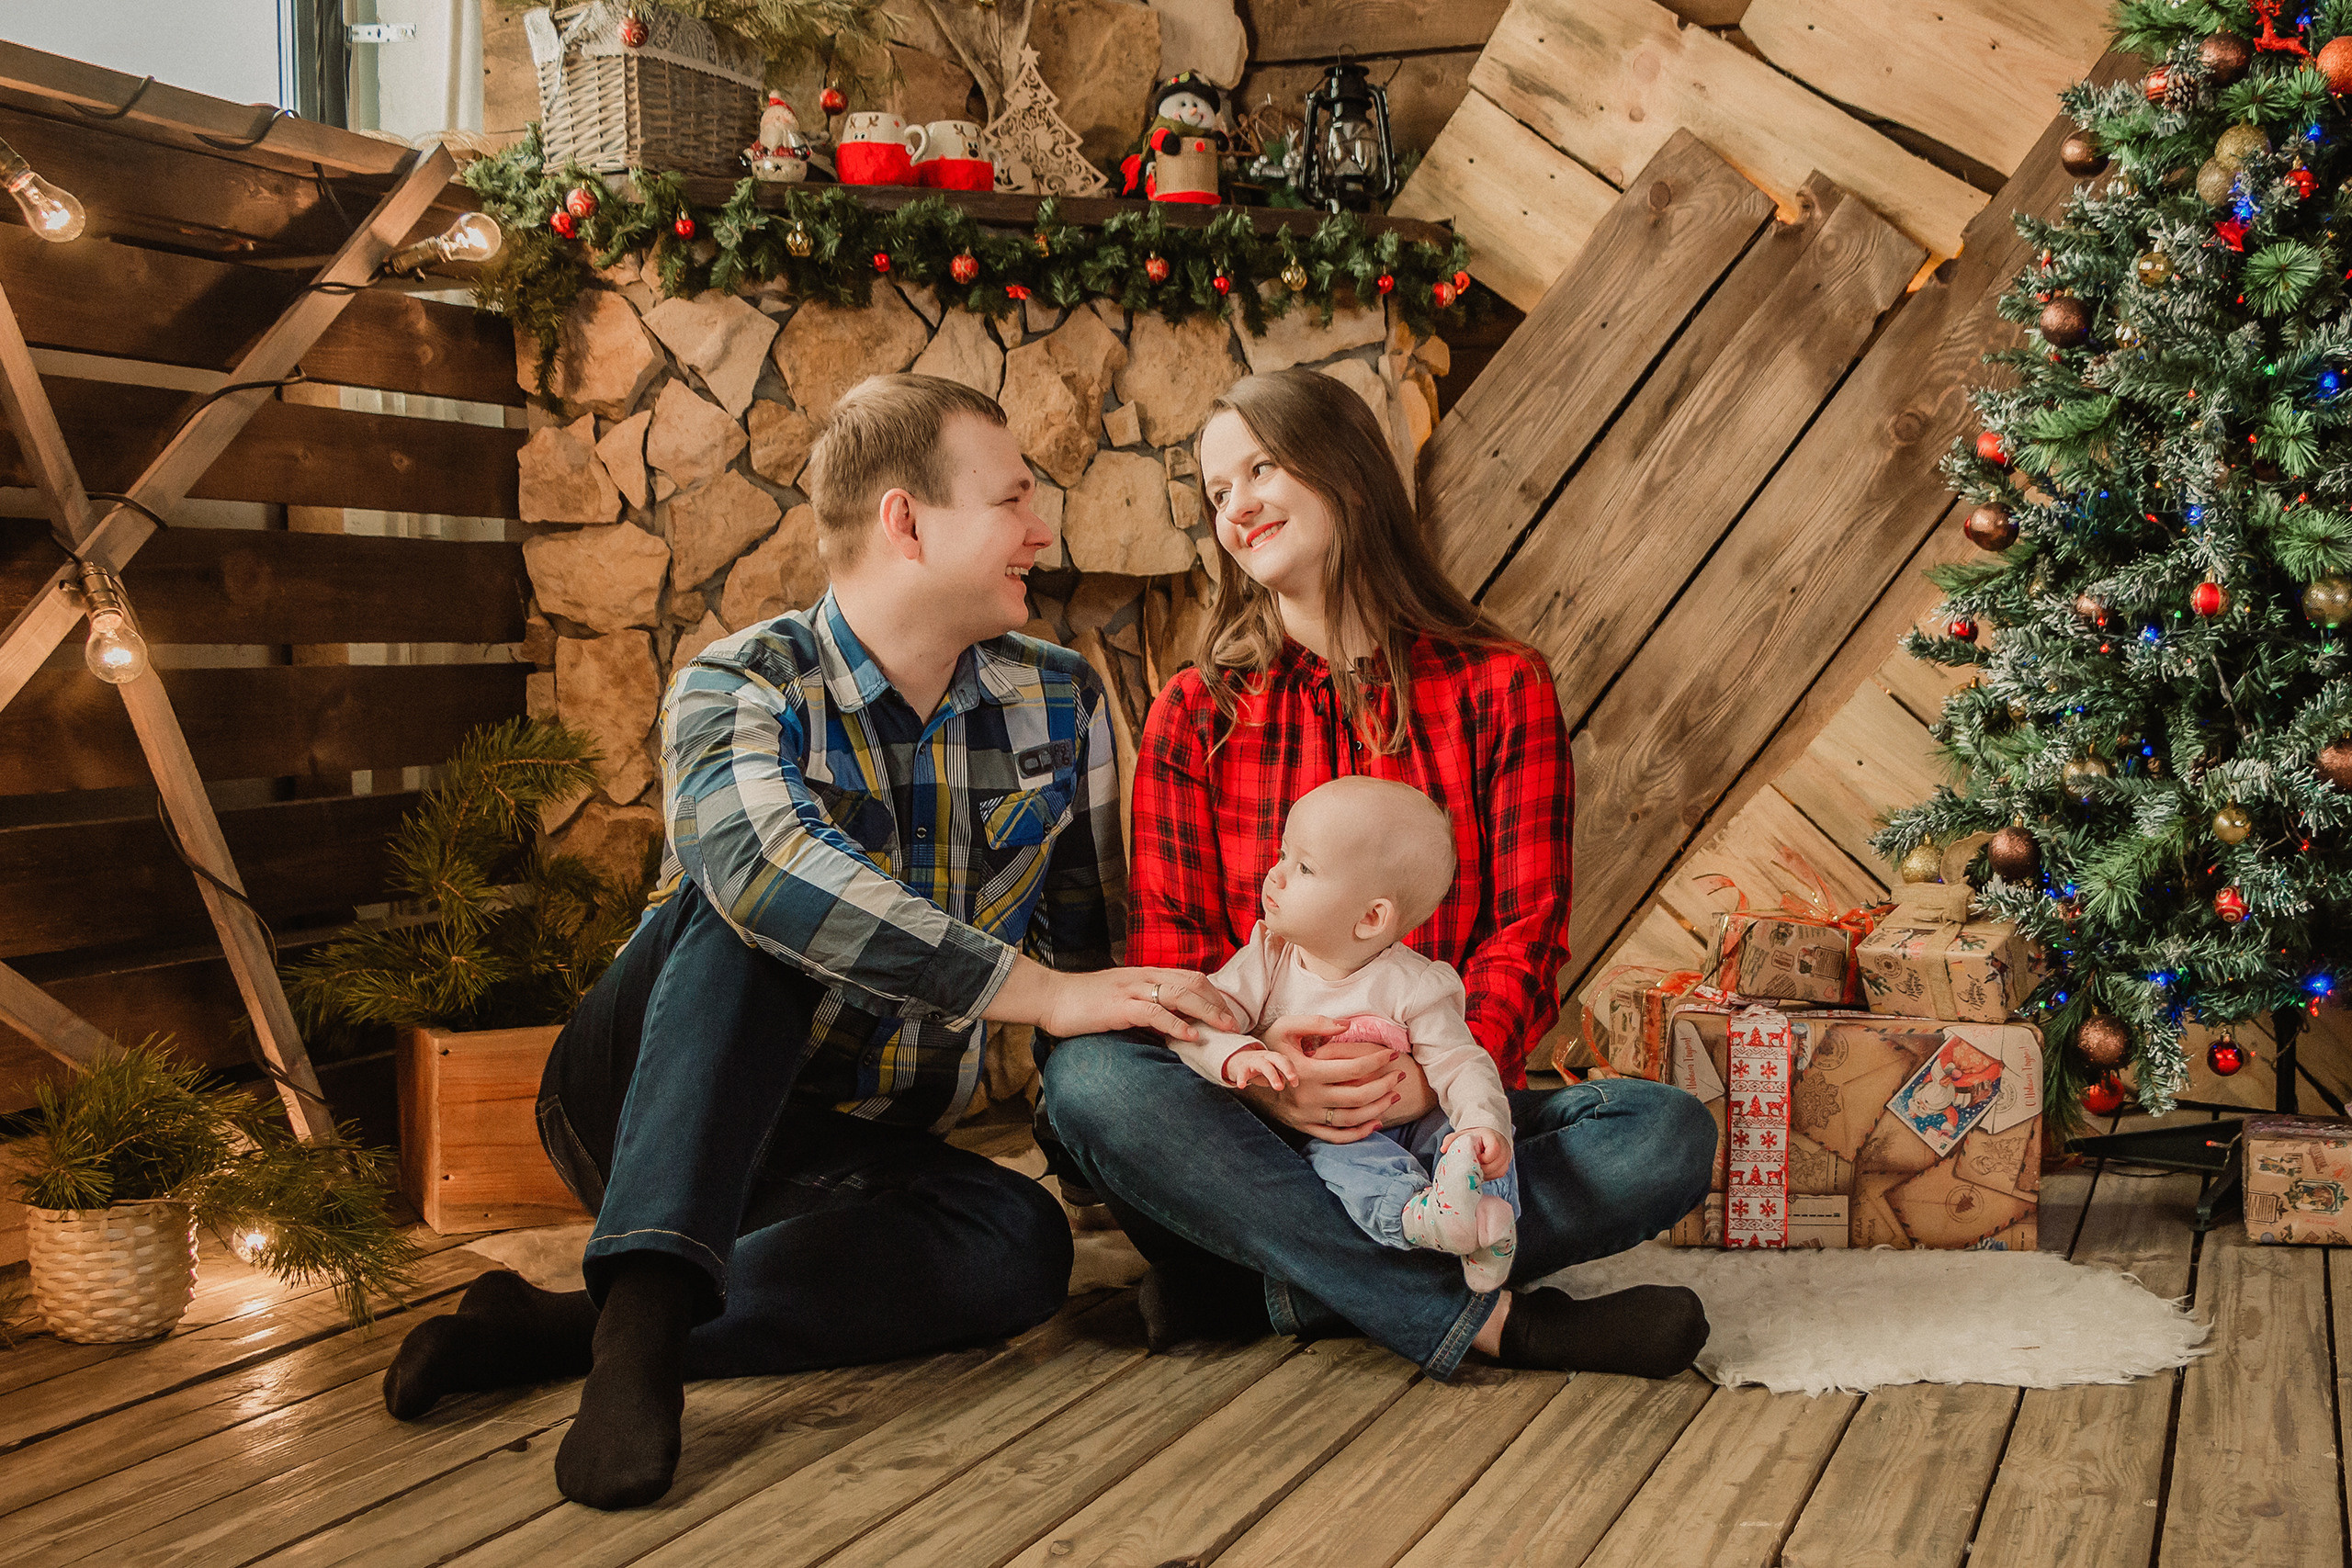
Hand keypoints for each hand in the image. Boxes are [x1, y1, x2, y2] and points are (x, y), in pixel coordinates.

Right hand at [986, 957, 1237, 1040]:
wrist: (1051, 996)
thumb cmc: (1084, 1002)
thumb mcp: (1120, 996)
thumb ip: (1145, 1002)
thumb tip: (1170, 1020)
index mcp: (1145, 974)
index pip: (1190, 976)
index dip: (1213, 994)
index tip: (1227, 1013)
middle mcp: (1142, 977)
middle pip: (1192, 982)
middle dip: (1217, 1003)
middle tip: (1234, 1024)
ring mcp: (1131, 990)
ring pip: (1180, 993)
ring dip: (1206, 1011)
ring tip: (1224, 1028)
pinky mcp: (1118, 1006)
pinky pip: (1153, 1011)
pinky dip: (1175, 1023)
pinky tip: (1189, 1035)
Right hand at [1221, 1047, 1297, 1090]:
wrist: (1235, 1059)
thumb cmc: (1257, 1067)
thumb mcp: (1270, 1071)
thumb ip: (1279, 1076)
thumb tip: (1284, 1082)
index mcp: (1273, 1058)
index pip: (1285, 1061)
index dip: (1292, 1071)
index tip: (1295, 1084)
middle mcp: (1265, 1057)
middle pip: (1278, 1059)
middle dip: (1287, 1068)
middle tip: (1293, 1079)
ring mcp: (1253, 1061)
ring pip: (1264, 1065)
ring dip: (1273, 1075)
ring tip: (1279, 1088)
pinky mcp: (1241, 1067)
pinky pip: (1243, 1072)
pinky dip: (1242, 1079)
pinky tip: (1241, 1086)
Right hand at [1243, 1016, 1406, 1143]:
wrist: (1248, 1078)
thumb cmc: (1271, 1047)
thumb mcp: (1286, 1028)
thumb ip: (1317, 1024)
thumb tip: (1347, 1025)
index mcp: (1307, 1072)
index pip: (1352, 1069)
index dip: (1376, 1061)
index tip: (1391, 1055)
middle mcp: (1308, 1097)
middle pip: (1357, 1096)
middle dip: (1384, 1085)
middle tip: (1399, 1075)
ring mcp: (1307, 1116)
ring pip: (1351, 1119)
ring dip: (1377, 1108)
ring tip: (1394, 1095)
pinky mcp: (1306, 1127)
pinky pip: (1337, 1137)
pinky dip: (1359, 1133)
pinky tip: (1376, 1122)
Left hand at [1443, 1125, 1512, 1180]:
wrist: (1486, 1137)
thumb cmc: (1474, 1137)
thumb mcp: (1463, 1135)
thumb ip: (1452, 1139)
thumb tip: (1443, 1149)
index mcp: (1493, 1138)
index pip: (1493, 1151)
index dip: (1482, 1158)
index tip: (1473, 1157)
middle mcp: (1503, 1148)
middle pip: (1495, 1164)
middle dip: (1481, 1168)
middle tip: (1471, 1167)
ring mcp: (1506, 1158)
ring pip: (1497, 1172)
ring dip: (1485, 1174)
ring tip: (1475, 1170)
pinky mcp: (1505, 1166)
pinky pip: (1498, 1175)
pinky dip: (1489, 1176)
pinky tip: (1480, 1172)